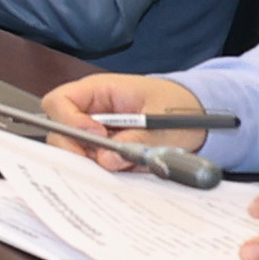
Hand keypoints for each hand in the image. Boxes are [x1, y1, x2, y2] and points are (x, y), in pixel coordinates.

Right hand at [39, 72, 214, 164]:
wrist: (199, 115)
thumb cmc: (180, 107)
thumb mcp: (164, 124)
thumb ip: (136, 141)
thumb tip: (106, 160)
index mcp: (97, 90)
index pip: (59, 102)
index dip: (68, 121)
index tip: (95, 137)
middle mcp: (89, 110)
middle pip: (59, 131)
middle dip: (78, 150)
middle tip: (105, 161)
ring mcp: (95, 131)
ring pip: (76, 151)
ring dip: (97, 162)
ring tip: (127, 164)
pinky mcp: (105, 149)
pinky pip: (95, 162)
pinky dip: (110, 169)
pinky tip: (130, 167)